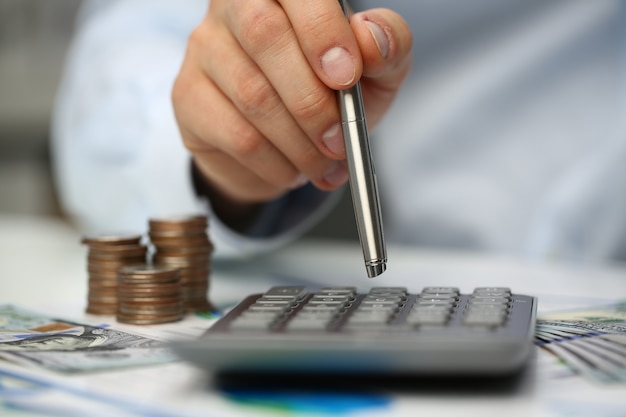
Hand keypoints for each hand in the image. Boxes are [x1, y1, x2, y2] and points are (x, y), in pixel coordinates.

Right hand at [172, 0, 411, 225]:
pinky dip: (275, 162)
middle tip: (339, 140)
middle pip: (266, 36)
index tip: (346, 77)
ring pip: (253, 95)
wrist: (285, 141)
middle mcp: (234, 6)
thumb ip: (385, 46)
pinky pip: (237, 134)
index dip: (322, 31)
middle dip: (312, 100)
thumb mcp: (373, 70)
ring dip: (299, 143)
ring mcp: (205, 49)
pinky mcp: (188, 96)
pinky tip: (293, 170)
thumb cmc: (329, 92)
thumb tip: (372, 40)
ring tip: (325, 163)